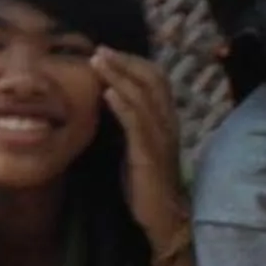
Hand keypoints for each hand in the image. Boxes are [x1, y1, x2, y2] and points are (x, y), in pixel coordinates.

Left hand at [91, 49, 187, 247]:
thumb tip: (108, 101)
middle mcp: (168, 123)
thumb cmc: (147, 183)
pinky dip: (122, 105)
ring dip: (119, 76)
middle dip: (124, 62)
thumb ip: (131, 123)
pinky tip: (107, 93)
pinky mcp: (149, 154)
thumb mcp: (139, 146)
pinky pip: (137, 124)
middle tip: (99, 50)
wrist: (165, 216)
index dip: (134, 62)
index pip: (157, 79)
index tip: (109, 53)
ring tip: (98, 61)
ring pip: (143, 96)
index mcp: (167, 120)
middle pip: (151, 80)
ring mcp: (160, 138)